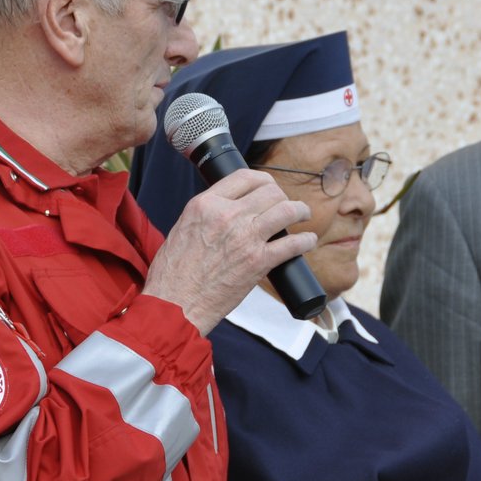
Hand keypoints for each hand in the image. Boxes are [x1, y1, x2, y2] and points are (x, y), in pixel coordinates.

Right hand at [143, 168, 315, 334]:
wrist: (175, 303)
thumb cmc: (173, 273)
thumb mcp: (183, 227)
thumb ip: (206, 214)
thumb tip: (226, 210)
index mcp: (206, 204)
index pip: (244, 176)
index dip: (263, 180)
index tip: (268, 187)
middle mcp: (227, 215)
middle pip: (270, 191)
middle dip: (282, 196)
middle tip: (285, 205)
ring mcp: (245, 237)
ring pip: (286, 210)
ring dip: (300, 211)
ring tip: (303, 215)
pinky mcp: (258, 262)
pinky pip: (293, 243)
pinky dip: (305, 240)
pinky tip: (307, 241)